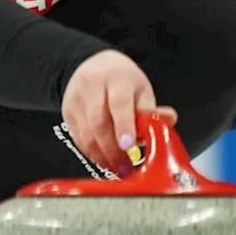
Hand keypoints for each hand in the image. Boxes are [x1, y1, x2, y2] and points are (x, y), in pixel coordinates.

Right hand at [61, 50, 176, 175]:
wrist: (94, 66)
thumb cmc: (122, 80)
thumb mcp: (141, 90)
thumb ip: (152, 110)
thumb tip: (169, 121)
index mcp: (116, 78)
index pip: (119, 103)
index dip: (124, 126)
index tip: (129, 145)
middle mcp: (92, 86)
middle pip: (99, 122)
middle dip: (113, 149)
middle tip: (126, 167)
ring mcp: (76, 99)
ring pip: (86, 134)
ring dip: (102, 156)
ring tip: (117, 168)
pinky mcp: (67, 111)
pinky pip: (79, 138)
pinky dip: (92, 153)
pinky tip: (104, 160)